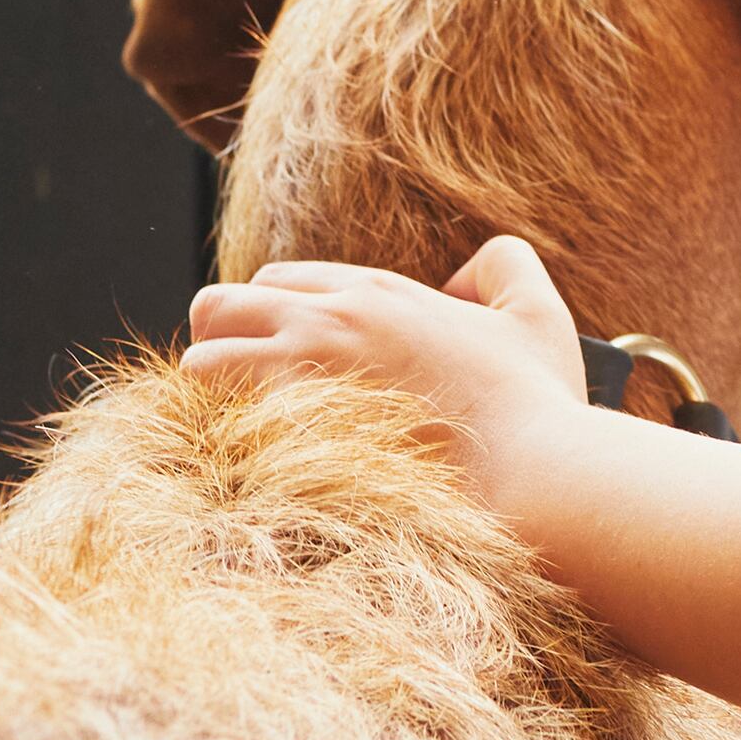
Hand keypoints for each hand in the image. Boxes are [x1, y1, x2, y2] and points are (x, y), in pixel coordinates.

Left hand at [185, 232, 587, 484]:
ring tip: (238, 426)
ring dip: (213, 388)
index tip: (288, 356)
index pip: (279, 281)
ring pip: (202, 358)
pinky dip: (216, 436)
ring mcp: (303, 369)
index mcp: (379, 293)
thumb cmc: (536, 404)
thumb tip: (462, 278)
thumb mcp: (538, 314)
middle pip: (223, 304)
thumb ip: (505, 267)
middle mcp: (331, 318)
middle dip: (224, 339)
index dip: (275, 317)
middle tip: (249, 386)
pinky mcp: (287, 426)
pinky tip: (244, 461)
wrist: (528, 472)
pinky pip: (209, 414)